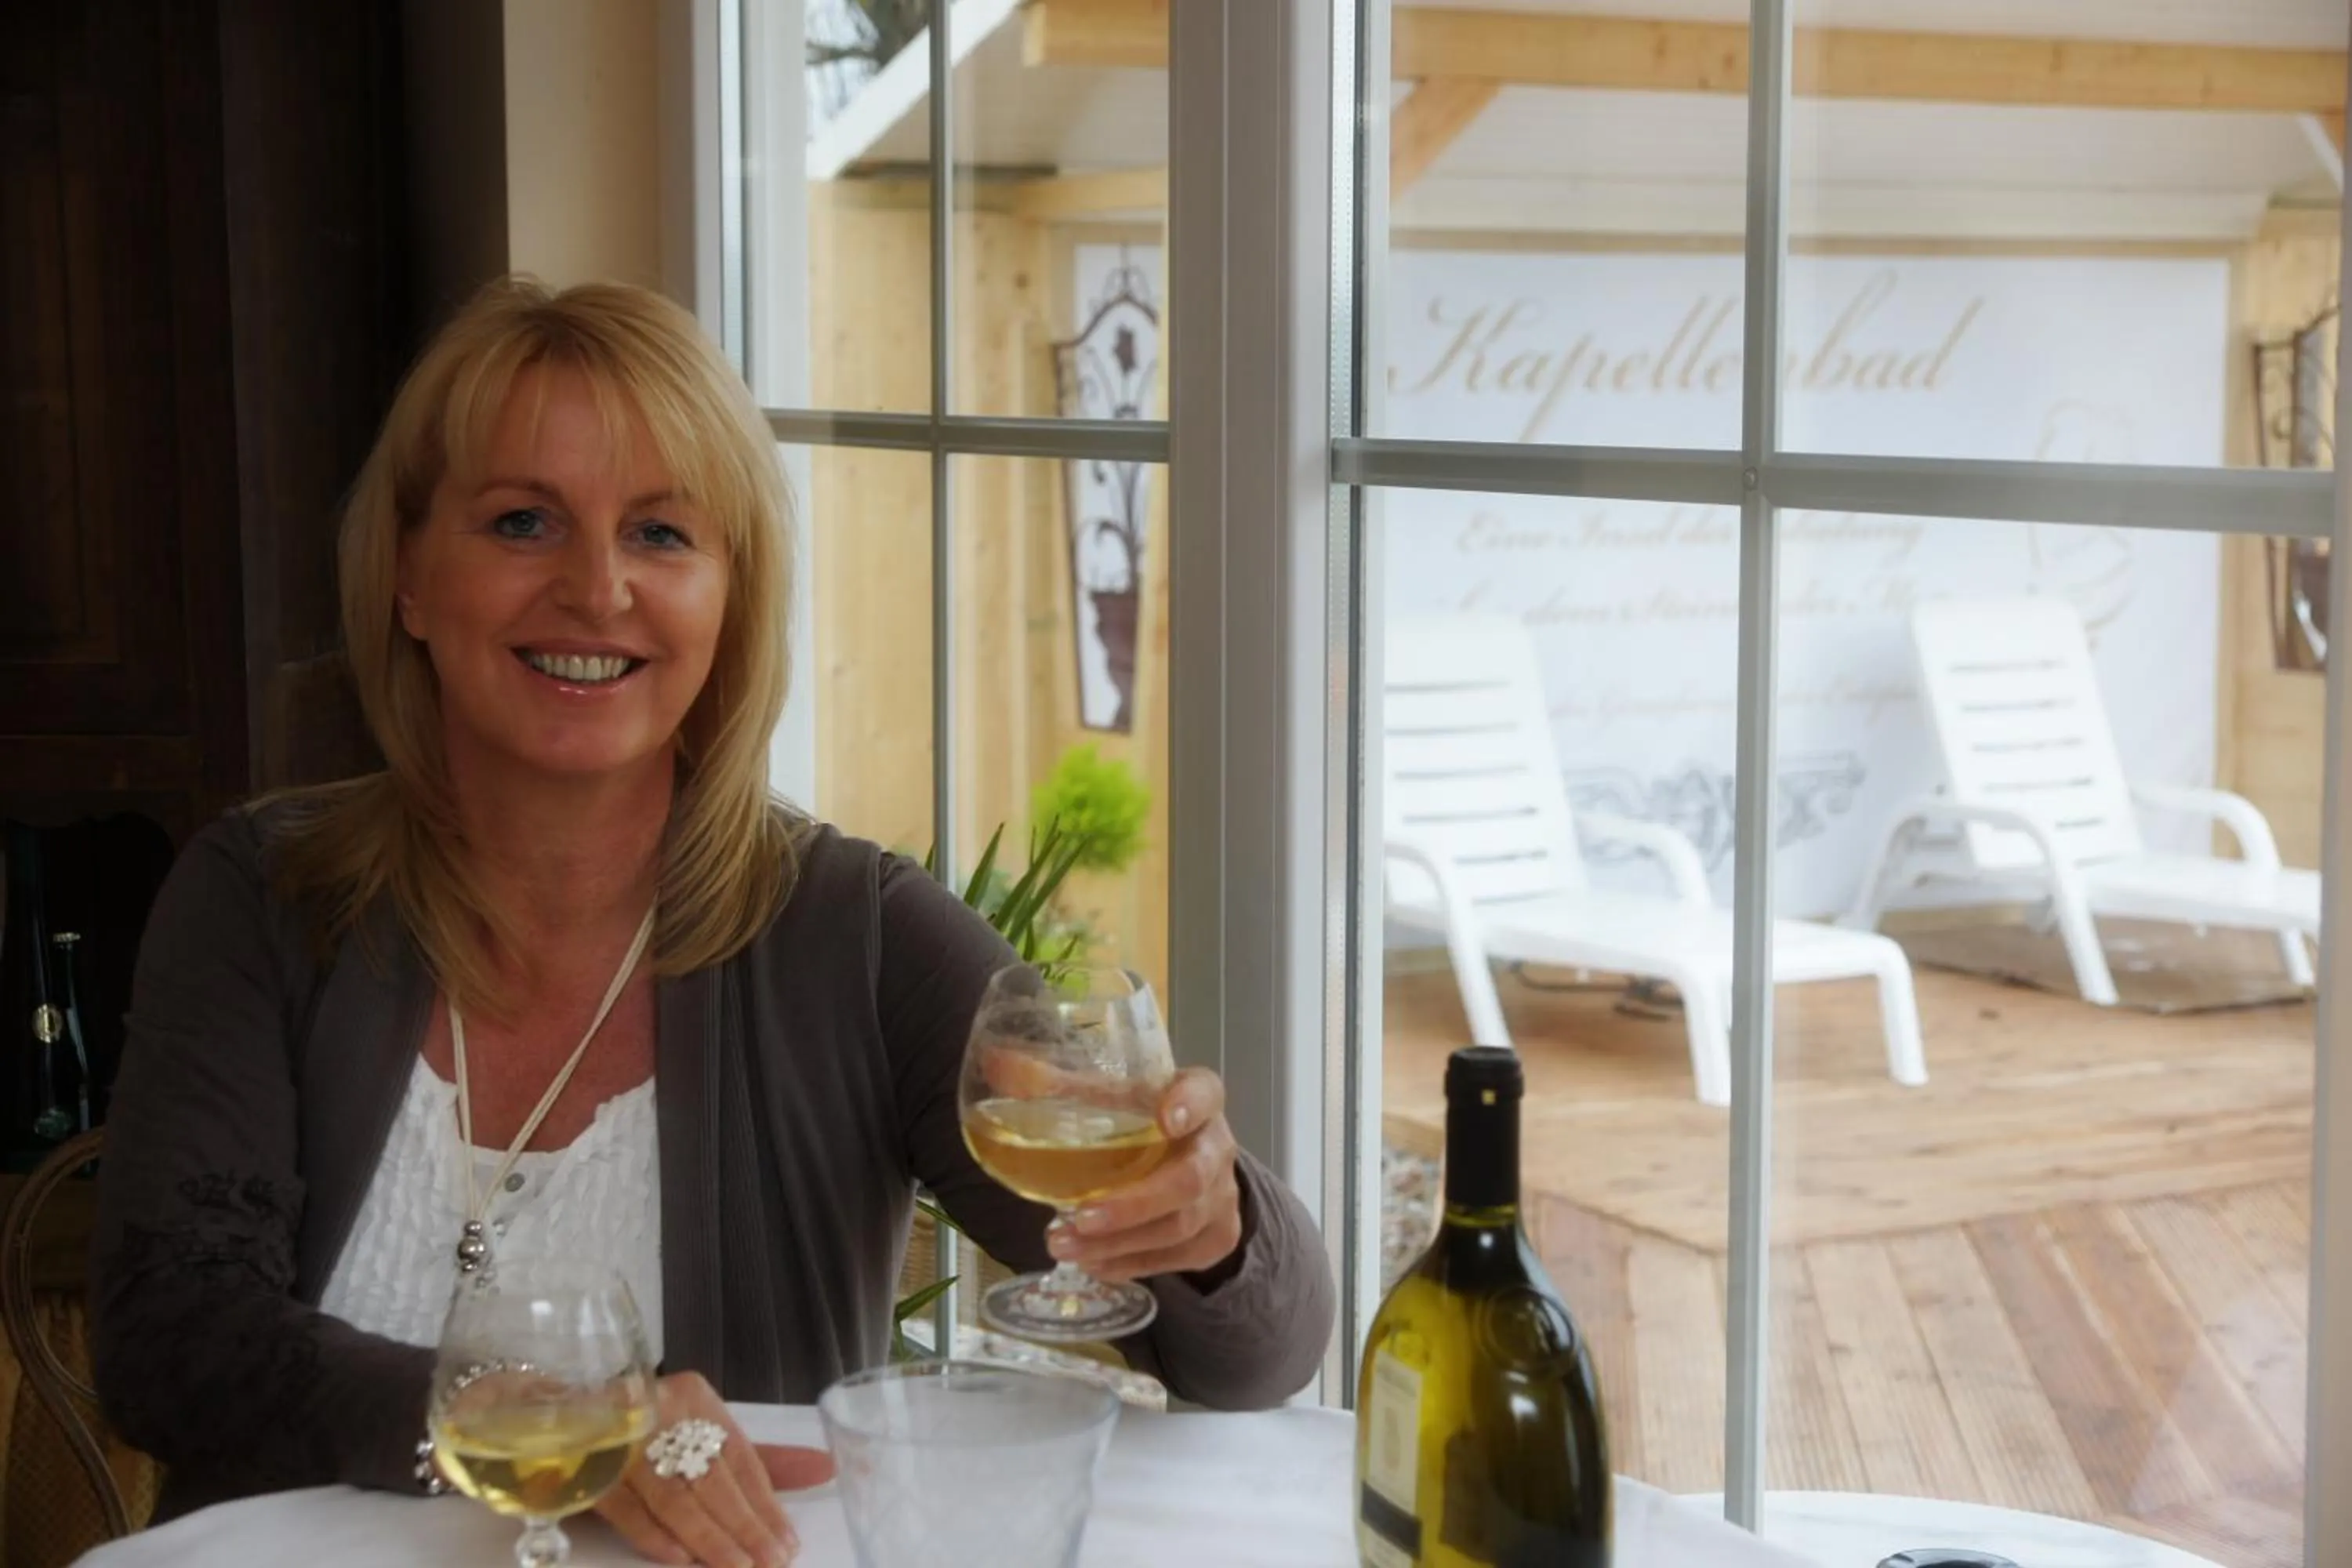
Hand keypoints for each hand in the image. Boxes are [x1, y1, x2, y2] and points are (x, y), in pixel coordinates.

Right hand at [596, 1372, 834, 1566]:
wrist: (553, 1419)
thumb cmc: (644, 1433)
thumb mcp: (699, 1437)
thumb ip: (759, 1459)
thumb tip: (825, 1468)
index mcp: (695, 1397)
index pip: (740, 1457)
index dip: (767, 1503)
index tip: (789, 1543)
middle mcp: (660, 1411)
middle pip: (712, 1478)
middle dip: (746, 1526)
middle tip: (773, 1562)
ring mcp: (621, 1439)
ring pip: (675, 1495)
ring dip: (709, 1538)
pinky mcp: (586, 1469)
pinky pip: (627, 1508)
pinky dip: (654, 1535)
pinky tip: (682, 1560)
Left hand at [1048, 1067, 1243, 1283]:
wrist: (1195, 1162)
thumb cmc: (1146, 1118)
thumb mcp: (1115, 1095)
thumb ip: (1060, 1083)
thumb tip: (997, 1065)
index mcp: (1199, 1098)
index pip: (1204, 1093)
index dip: (1189, 1106)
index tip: (1164, 1119)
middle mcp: (1218, 1147)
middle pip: (1189, 1180)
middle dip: (1134, 1205)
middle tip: (1079, 1217)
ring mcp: (1222, 1197)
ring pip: (1179, 1227)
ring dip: (1119, 1243)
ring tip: (1063, 1246)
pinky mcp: (1216, 1238)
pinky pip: (1175, 1258)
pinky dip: (1129, 1263)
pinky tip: (1091, 1263)